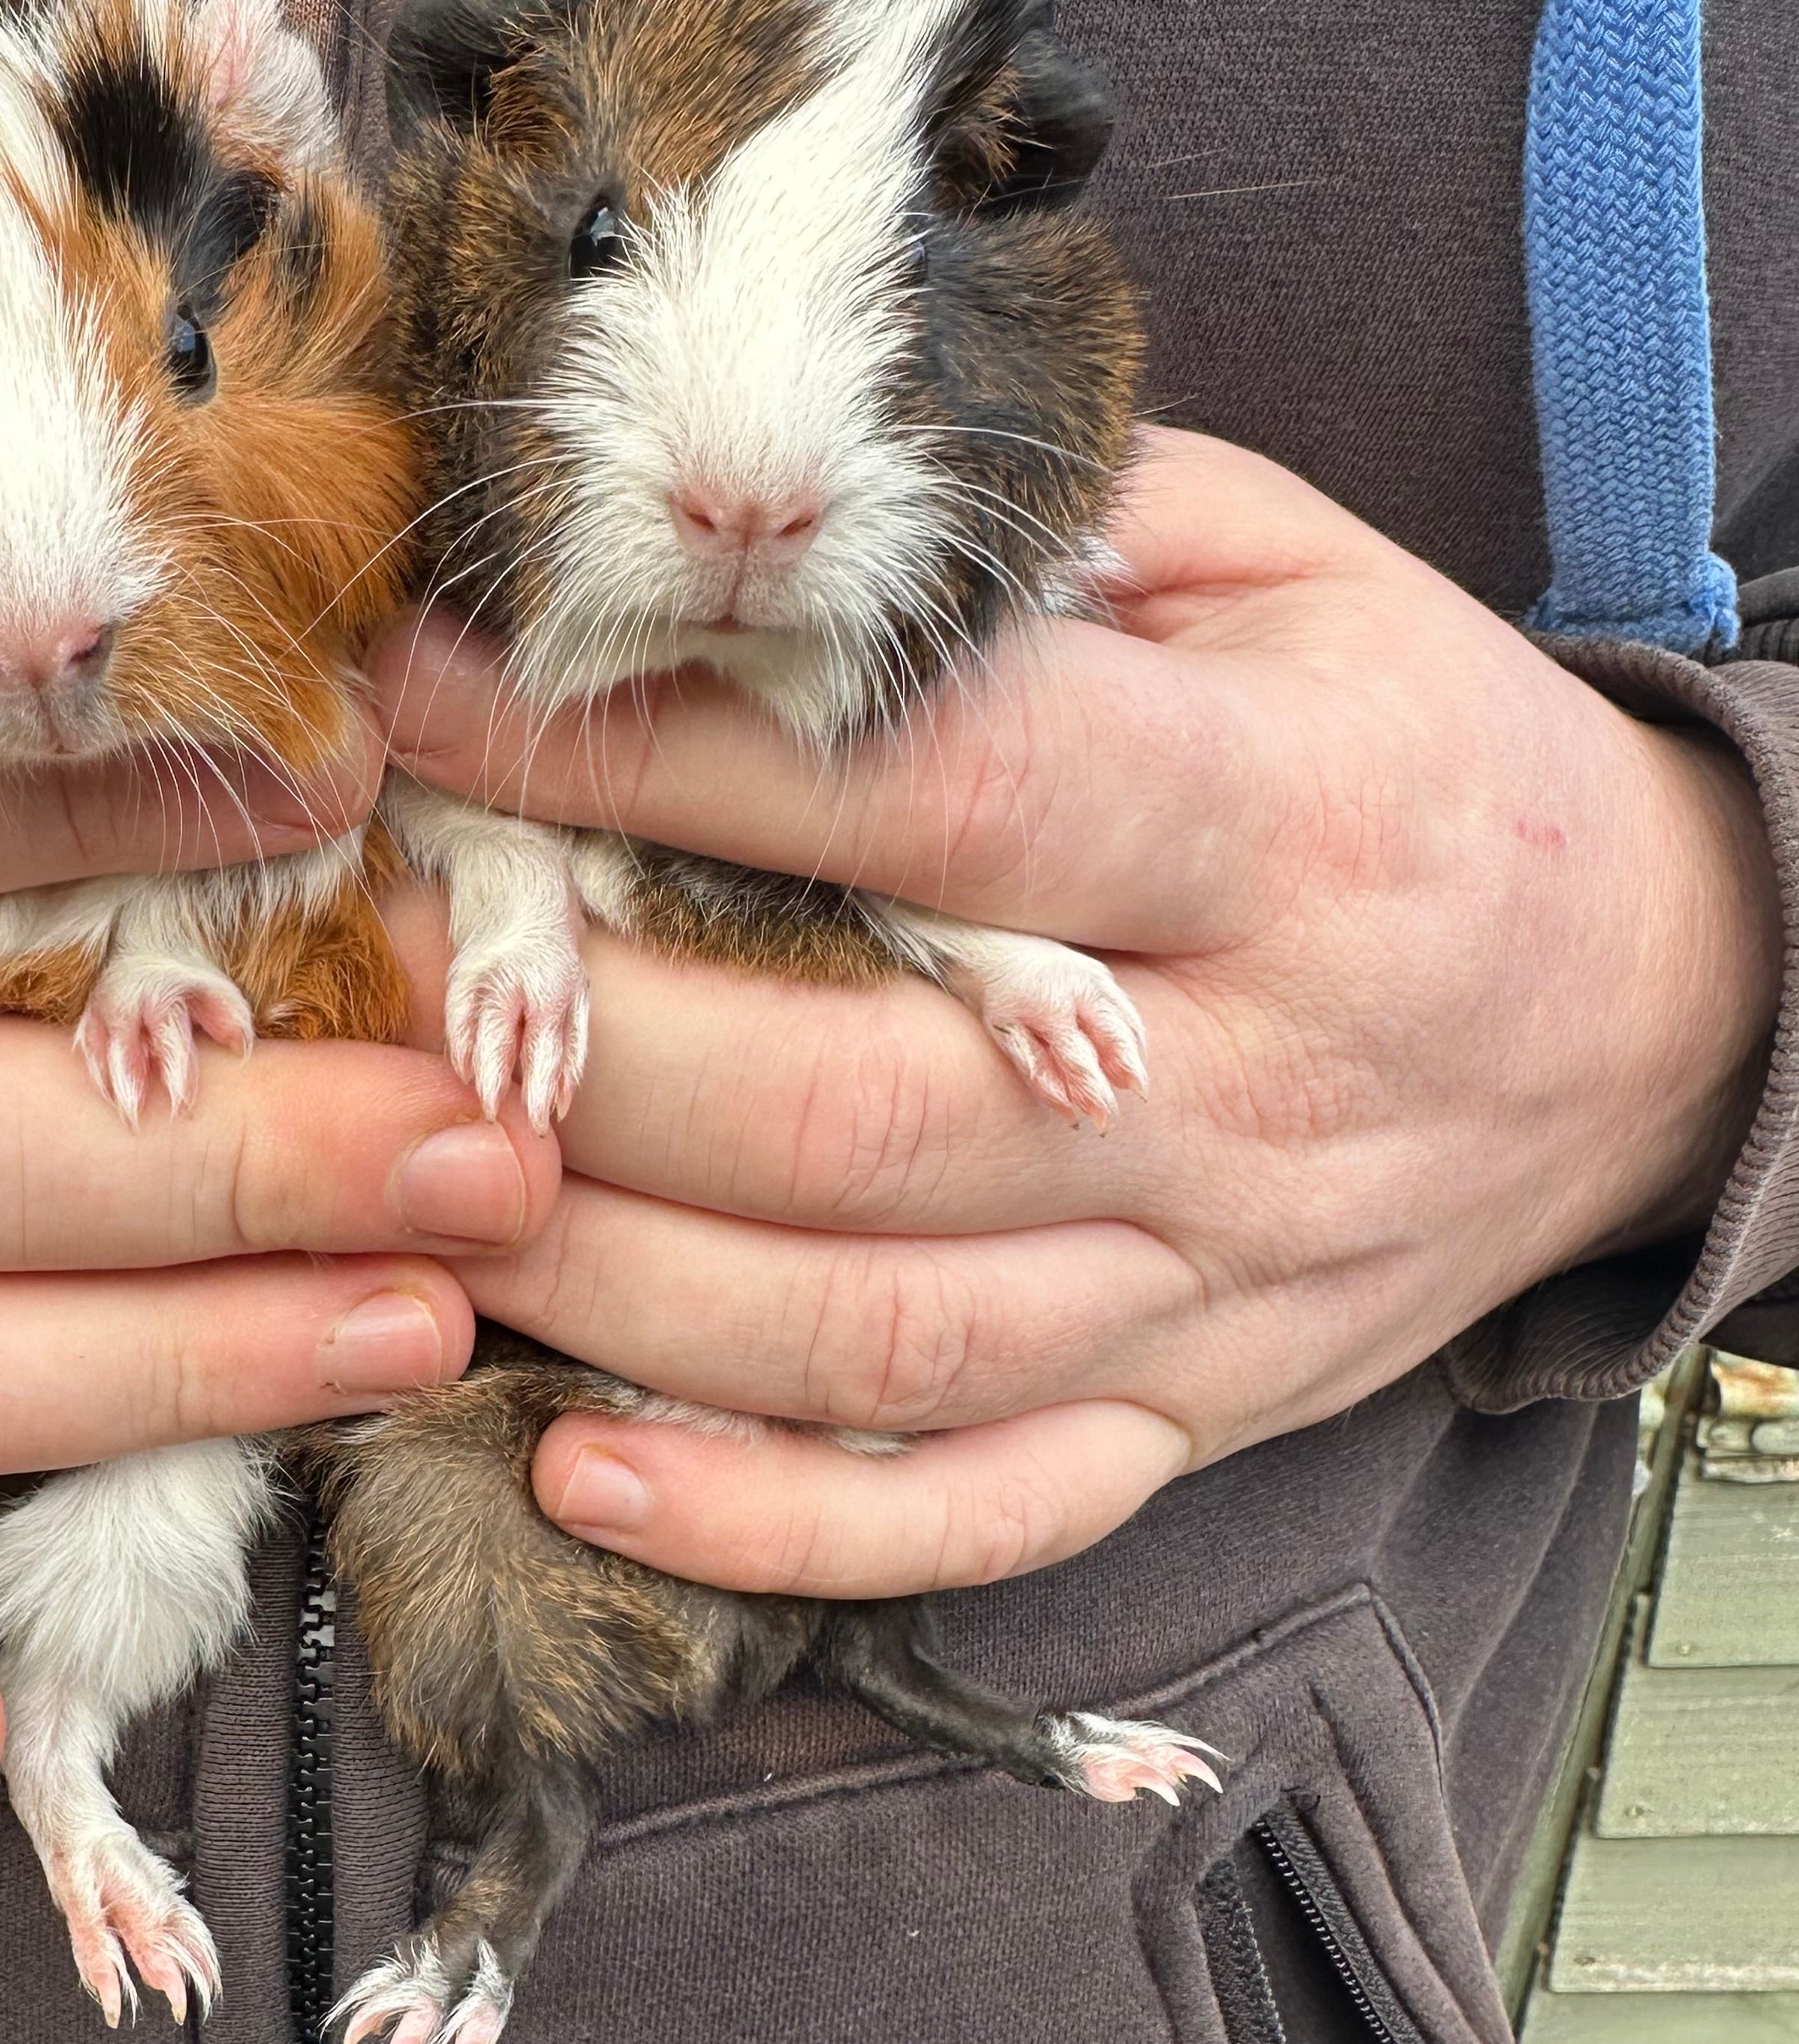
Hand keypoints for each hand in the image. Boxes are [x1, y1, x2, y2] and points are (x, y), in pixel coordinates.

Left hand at [372, 428, 1779, 1594]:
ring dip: (612, 1283)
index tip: (436, 689)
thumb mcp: (1288, 572)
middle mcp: (1240, 1084)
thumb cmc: (1415, 757)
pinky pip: (968, 1509)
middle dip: (587, 1049)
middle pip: (857, 1107)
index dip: (669, 753)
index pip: (945, 799)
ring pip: (873, 1331)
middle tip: (396, 964)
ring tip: (419, 1189)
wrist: (1647, 1010)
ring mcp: (1207, 1284)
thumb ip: (1045, 546)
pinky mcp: (1187, 1415)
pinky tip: (579, 1462)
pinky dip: (770, 1520)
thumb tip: (746, 524)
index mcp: (1280, 828)